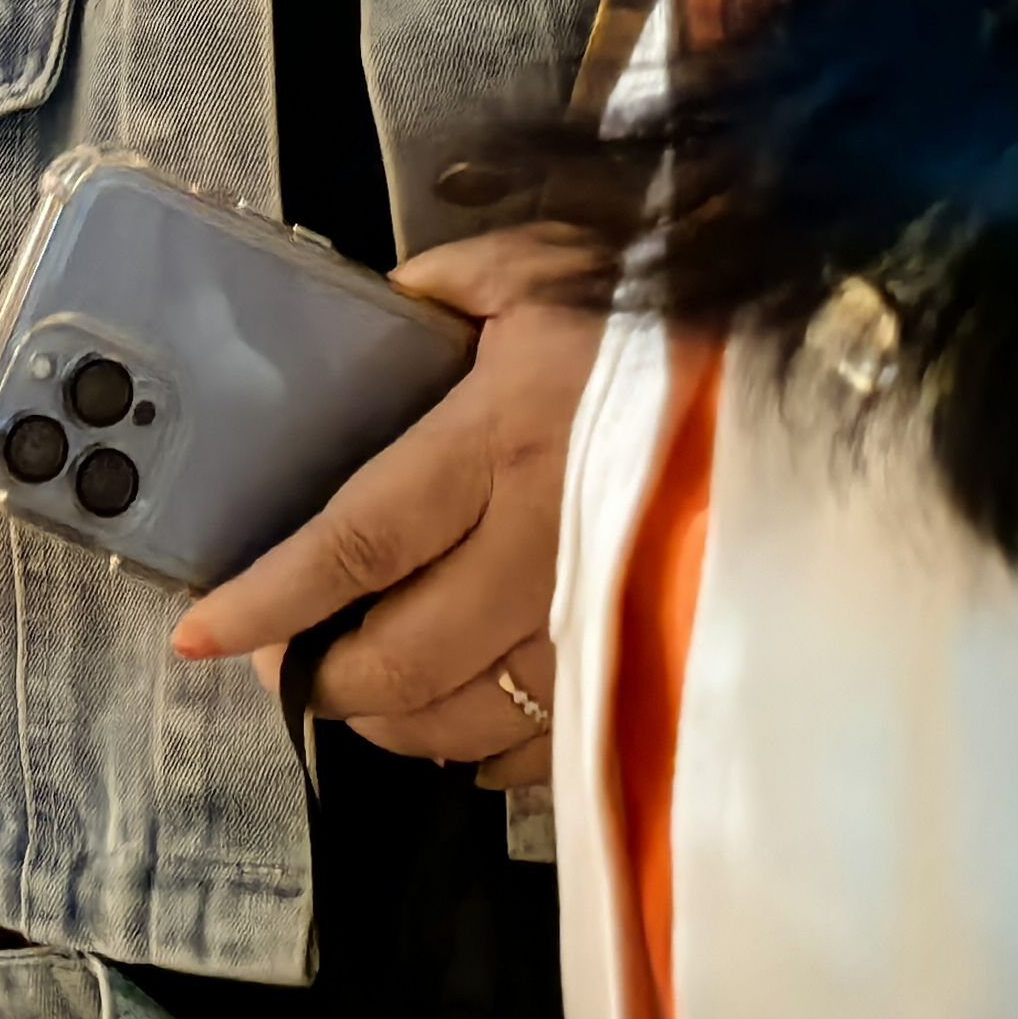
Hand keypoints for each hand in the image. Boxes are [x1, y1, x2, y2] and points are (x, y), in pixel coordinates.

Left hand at [175, 223, 607, 787]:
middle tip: (280, 664)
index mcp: (499, 444)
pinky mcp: (659, 658)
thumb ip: (438, 291)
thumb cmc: (658, 308)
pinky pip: (554, 742)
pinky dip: (488, 748)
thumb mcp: (534, 270)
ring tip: (354, 692)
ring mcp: (609, 616)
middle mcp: (547, 545)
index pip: (358, 543)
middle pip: (403, 658)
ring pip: (471, 718)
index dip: (273, 600)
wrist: (815, 357)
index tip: (201, 637)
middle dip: (321, 681)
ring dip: (393, 722)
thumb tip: (372, 308)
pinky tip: (458, 721)